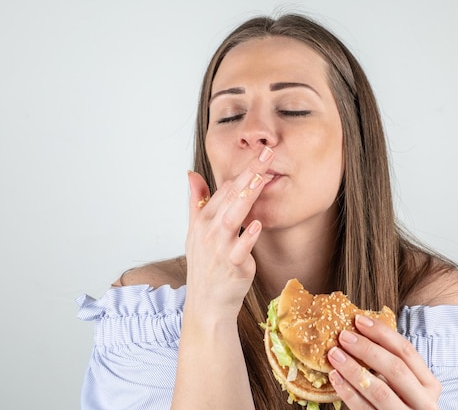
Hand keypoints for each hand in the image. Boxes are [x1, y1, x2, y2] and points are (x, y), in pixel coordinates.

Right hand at [184, 146, 274, 317]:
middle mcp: (209, 231)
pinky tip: (258, 224)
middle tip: (267, 154)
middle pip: (230, 196)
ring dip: (248, 196)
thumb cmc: (205, 266)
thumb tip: (191, 173)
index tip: (260, 153)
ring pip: (234, 217)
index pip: (224, 189)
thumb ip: (197, 202)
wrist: (207, 305)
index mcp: (203, 220)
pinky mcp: (232, 266)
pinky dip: (249, 236)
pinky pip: (241, 249)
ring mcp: (220, 248)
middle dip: (249, 173)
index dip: (243, 170)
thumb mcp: (195, 232)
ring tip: (262, 178)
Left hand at [328, 315, 440, 409]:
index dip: (382, 333)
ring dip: (353, 369)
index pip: (406, 351)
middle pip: (395, 368)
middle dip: (367, 349)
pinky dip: (348, 392)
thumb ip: (391, 366)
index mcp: (429, 384)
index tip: (359, 320)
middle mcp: (424, 402)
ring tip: (334, 354)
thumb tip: (360, 335)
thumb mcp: (406, 386)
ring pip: (379, 390)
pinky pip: (364, 409)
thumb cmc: (402, 405)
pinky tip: (336, 378)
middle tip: (344, 336)